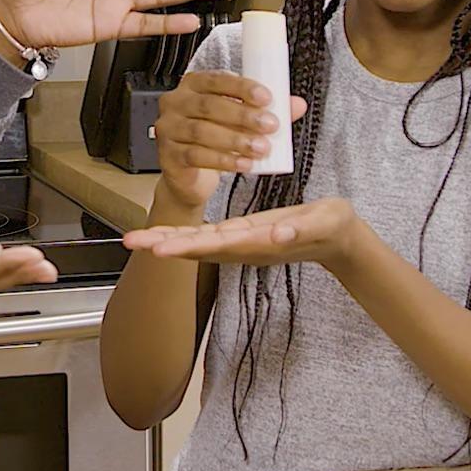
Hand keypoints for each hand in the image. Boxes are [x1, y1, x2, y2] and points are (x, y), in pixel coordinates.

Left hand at [124, 199, 363, 270]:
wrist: (338, 239)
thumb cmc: (332, 227)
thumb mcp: (323, 222)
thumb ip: (301, 228)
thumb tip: (276, 233)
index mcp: (259, 241)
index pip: (217, 244)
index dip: (188, 245)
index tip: (161, 248)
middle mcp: (245, 245)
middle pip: (198, 246)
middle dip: (165, 244)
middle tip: (132, 242)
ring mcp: (242, 242)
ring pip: (198, 242)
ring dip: (167, 240)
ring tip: (135, 239)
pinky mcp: (243, 234)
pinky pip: (207, 236)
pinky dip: (184, 233)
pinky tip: (164, 233)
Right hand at [152, 71, 307, 212]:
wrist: (189, 178)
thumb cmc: (213, 141)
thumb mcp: (239, 123)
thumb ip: (264, 111)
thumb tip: (297, 105)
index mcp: (193, 85)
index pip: (216, 79)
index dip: (242, 87)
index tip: (267, 97)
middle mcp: (175, 103)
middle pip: (209, 105)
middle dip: (243, 115)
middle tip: (270, 125)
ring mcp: (168, 129)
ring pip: (202, 131)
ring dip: (235, 140)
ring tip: (260, 148)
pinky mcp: (168, 155)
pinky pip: (195, 155)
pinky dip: (223, 160)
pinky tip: (243, 164)